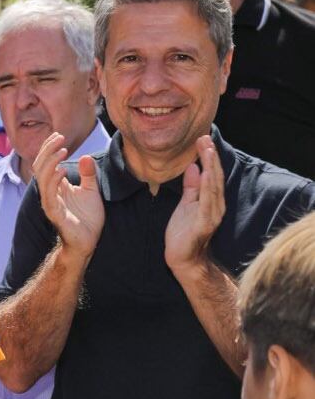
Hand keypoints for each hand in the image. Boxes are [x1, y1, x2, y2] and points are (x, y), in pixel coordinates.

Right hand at [34, 132, 103, 257]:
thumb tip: (85, 156)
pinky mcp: (54, 213)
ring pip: (42, 178)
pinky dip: (54, 181)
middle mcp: (49, 192)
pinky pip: (49, 195)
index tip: (59, 135)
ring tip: (63, 150)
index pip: (45, 162)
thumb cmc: (87, 219)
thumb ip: (88, 175)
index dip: (49, 148)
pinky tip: (62, 171)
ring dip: (50, 162)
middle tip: (60, 137)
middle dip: (48, 150)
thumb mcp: (91, 191)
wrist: (87, 242)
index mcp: (56, 186)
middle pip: (40, 166)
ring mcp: (50, 202)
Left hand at [165, 135, 225, 273]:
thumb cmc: (184, 232)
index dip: (208, 157)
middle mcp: (215, 206)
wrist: (183, 259)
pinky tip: (205, 175)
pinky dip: (207, 188)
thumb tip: (194, 166)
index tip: (203, 139)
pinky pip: (206, 202)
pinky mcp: (203, 224)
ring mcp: (211, 215)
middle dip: (210, 157)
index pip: (211, 174)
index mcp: (210, 200)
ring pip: (213, 187)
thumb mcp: (186, 204)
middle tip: (205, 138)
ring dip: (211, 168)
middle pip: (214, 177)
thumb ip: (191, 187)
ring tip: (207, 150)